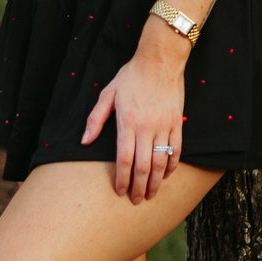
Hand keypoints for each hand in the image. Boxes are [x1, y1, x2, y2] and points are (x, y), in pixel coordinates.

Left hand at [81, 29, 186, 200]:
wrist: (160, 60)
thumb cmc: (131, 76)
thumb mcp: (107, 94)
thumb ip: (95, 120)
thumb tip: (84, 142)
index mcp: (128, 122)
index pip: (124, 159)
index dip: (122, 179)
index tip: (119, 192)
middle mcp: (147, 127)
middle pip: (143, 166)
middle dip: (138, 187)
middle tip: (135, 201)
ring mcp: (164, 126)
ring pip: (161, 162)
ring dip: (155, 182)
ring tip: (150, 195)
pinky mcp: (177, 123)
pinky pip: (176, 150)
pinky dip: (172, 166)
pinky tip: (166, 176)